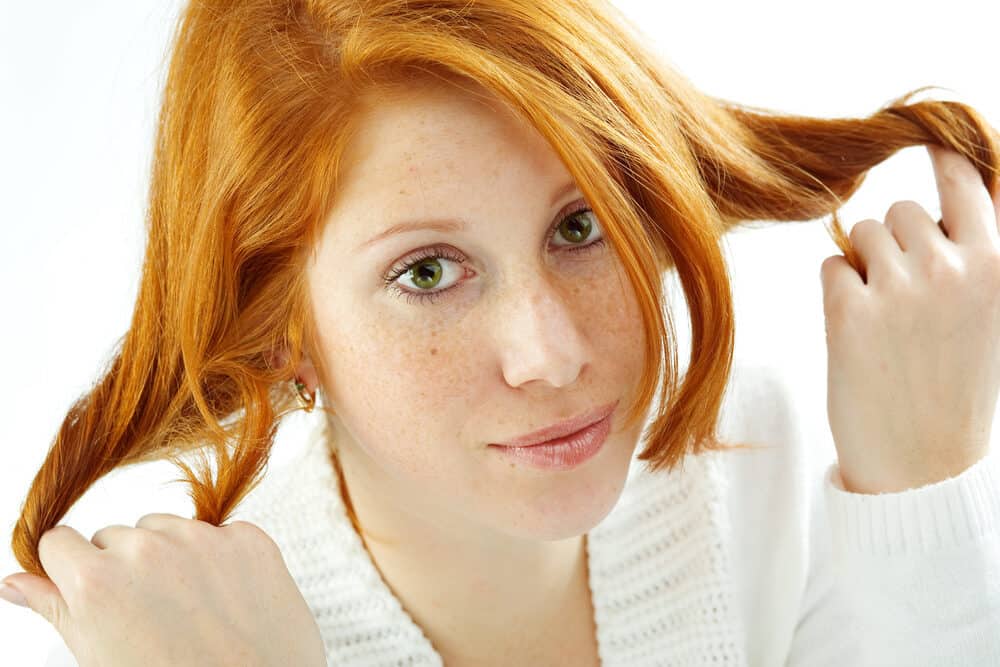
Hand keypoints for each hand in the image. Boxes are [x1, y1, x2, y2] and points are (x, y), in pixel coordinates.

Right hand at [1, 514, 325, 666]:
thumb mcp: (99, 656)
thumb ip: (56, 608)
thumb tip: (14, 582)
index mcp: (96, 580)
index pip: (59, 541)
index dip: (72, 568)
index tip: (91, 590)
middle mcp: (147, 548)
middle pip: (117, 535)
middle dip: (126, 565)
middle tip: (151, 615)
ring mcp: (203, 538)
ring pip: (168, 527)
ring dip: (173, 555)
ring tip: (191, 609)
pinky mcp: (250, 538)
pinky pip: (222, 532)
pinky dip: (222, 557)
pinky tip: (228, 598)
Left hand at [819, 145, 999, 493]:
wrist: (920, 460)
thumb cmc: (952, 381)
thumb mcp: (987, 310)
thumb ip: (971, 251)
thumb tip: (944, 182)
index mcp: (998, 263)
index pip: (963, 176)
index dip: (941, 158)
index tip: (929, 139)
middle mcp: (953, 267)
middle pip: (899, 210)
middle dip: (893, 242)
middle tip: (906, 299)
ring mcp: (901, 288)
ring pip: (859, 232)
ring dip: (863, 264)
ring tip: (886, 317)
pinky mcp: (850, 311)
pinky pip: (831, 264)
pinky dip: (838, 289)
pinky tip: (859, 328)